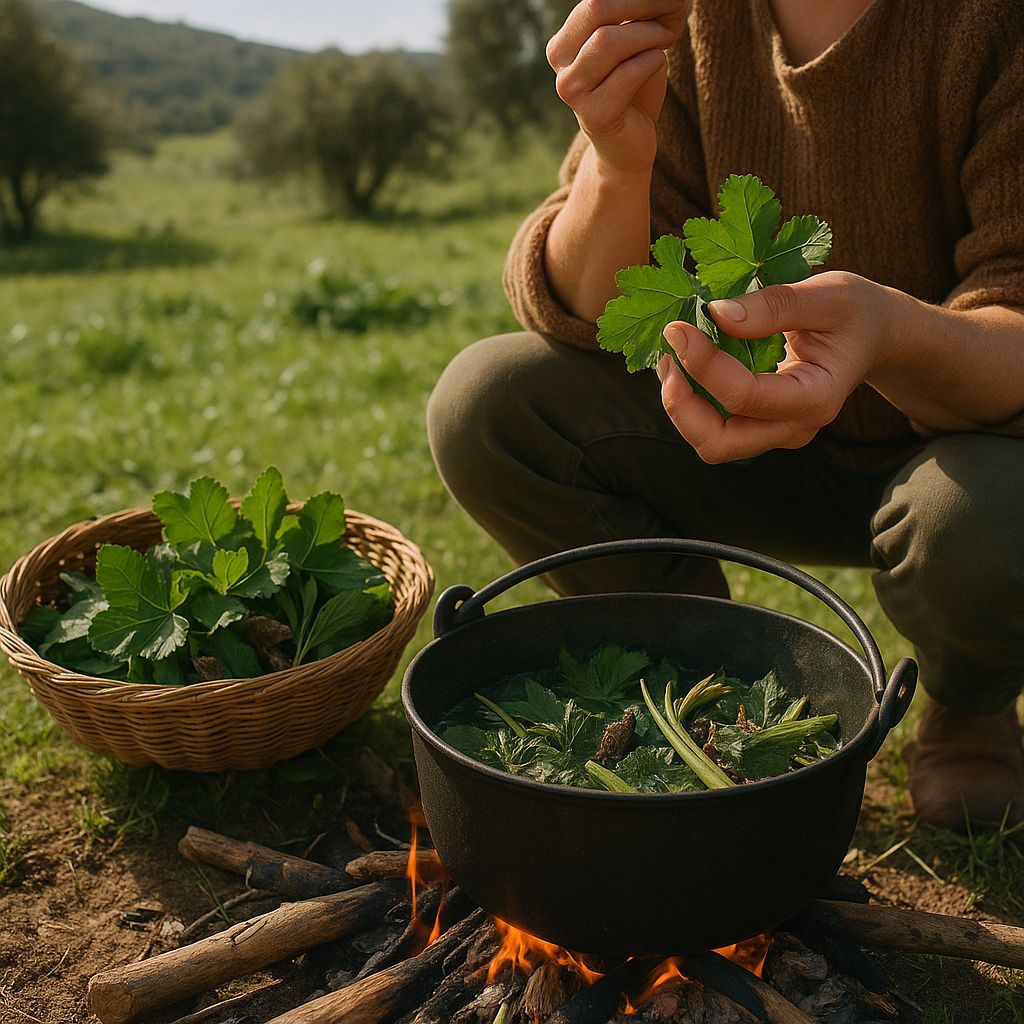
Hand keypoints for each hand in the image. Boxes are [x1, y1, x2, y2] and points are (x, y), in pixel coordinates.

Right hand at [546, 0, 690, 175]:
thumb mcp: (630, 44)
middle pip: (596, 10)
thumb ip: (631, 18)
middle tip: (672, 9)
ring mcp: (572, 91)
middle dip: (641, 4)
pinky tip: (658, 63)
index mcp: (563, 44)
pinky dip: (651, 61)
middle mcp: (560, 66)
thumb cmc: (633, 88)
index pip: (592, 0)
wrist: (629, 144)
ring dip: (648, 34)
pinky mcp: (593, 115)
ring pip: (608, 40)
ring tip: (666, 38)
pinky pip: (628, 73)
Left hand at [656, 271, 894, 461]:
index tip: (678, 328)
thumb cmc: (856, 311)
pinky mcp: (759, 425)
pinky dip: (690, 401)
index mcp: (816, 398)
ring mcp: (775, 432)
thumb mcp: (829, 293)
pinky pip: (713, 427)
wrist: (873, 336)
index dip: (704, 365)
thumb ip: (776, 305)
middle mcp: (794, 427)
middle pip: (719, 443)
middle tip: (669, 356)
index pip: (745, 397)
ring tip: (671, 357)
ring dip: (681, 405)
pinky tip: (685, 364)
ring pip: (710, 442)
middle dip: (682, 405)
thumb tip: (716, 314)